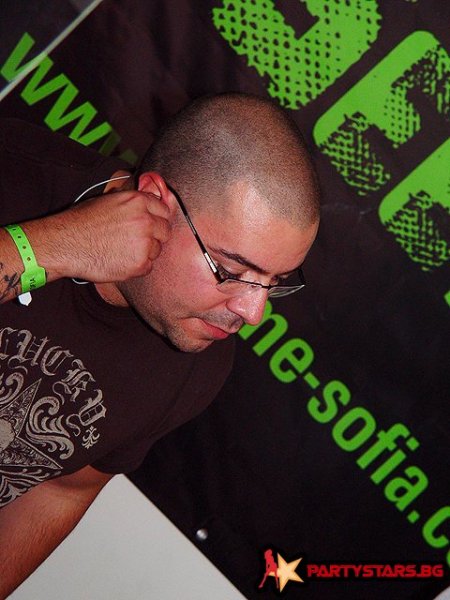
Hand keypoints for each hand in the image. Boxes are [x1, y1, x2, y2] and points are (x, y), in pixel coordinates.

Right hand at [27, 187, 171, 282]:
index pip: (163, 210)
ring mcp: (144, 244)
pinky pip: (148, 267)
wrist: (65, 244)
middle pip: (165, 231)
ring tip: (123, 251)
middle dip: (155, 236)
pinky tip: (120, 261)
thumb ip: (133, 203)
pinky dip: (137, 266)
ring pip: (157, 250)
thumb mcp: (108, 200)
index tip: (151, 224)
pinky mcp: (140, 264)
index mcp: (138, 201)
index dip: (157, 218)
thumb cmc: (82, 221)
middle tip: (137, 241)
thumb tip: (150, 203)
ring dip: (145, 252)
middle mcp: (145, 221)